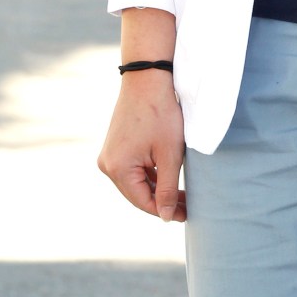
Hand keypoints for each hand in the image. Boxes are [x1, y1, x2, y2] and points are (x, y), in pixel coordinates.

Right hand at [98, 70, 186, 222]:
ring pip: (136, 181)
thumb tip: (167, 218)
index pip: (143, 202)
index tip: (187, 215)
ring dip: (158, 187)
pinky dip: (150, 174)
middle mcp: (107, 164)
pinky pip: (133, 168)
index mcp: (117, 169)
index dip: (166, 211)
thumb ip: (168, 188)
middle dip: (163, 200)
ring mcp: (110, 154)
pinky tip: (168, 177)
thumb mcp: (170, 154)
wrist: (148, 78)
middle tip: (188, 206)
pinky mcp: (116, 145)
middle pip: (138, 193)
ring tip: (182, 193)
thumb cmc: (161, 114)